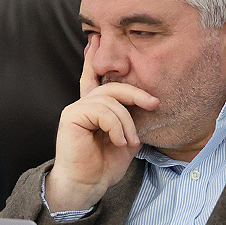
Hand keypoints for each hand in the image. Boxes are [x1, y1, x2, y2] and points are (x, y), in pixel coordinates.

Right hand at [42, 35, 158, 212]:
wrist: (88, 185)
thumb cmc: (104, 165)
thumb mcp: (126, 139)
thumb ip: (130, 119)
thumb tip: (145, 104)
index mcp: (94, 108)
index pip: (94, 78)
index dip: (94, 59)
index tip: (97, 40)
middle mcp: (83, 104)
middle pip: (111, 86)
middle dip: (135, 92)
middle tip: (153, 103)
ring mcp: (76, 109)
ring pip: (110, 100)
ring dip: (126, 121)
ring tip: (129, 141)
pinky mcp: (72, 116)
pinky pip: (101, 110)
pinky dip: (116, 125)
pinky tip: (119, 140)